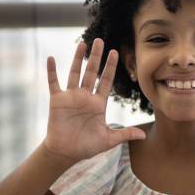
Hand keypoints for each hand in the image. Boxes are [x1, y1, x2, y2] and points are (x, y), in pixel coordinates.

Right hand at [44, 38, 145, 161]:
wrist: (66, 153)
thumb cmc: (86, 146)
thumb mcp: (108, 140)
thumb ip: (124, 134)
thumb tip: (143, 136)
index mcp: (98, 104)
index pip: (106, 81)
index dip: (110, 67)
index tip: (115, 52)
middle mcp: (85, 97)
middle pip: (92, 72)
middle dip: (96, 57)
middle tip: (100, 41)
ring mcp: (71, 97)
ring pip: (75, 73)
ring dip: (77, 59)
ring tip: (82, 44)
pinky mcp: (57, 101)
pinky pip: (54, 83)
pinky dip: (51, 71)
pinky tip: (50, 58)